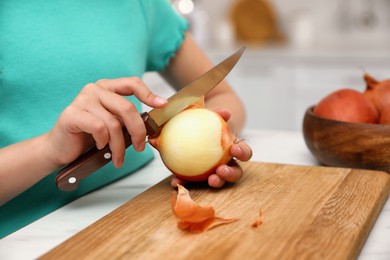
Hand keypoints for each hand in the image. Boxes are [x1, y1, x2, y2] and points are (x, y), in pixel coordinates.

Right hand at [46, 77, 166, 168]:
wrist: (61, 148)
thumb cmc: (89, 137)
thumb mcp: (113, 124)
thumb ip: (127, 118)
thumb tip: (151, 123)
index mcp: (107, 88)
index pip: (132, 83)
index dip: (149, 94)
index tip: (162, 105)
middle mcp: (94, 89)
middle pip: (127, 107)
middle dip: (137, 131)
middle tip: (139, 148)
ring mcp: (82, 99)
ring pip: (114, 123)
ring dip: (119, 146)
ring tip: (118, 158)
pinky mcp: (71, 114)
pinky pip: (99, 128)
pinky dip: (103, 142)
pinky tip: (100, 147)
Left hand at [171, 108, 251, 187]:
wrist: (181, 129)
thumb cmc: (198, 123)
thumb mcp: (204, 115)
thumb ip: (214, 113)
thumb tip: (226, 112)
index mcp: (230, 150)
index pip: (243, 153)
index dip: (242, 153)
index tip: (234, 150)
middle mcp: (224, 164)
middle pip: (235, 172)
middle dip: (231, 174)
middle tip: (221, 170)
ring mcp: (211, 173)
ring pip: (218, 181)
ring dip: (217, 182)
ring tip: (210, 179)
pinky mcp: (194, 179)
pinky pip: (190, 183)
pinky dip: (184, 182)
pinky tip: (175, 181)